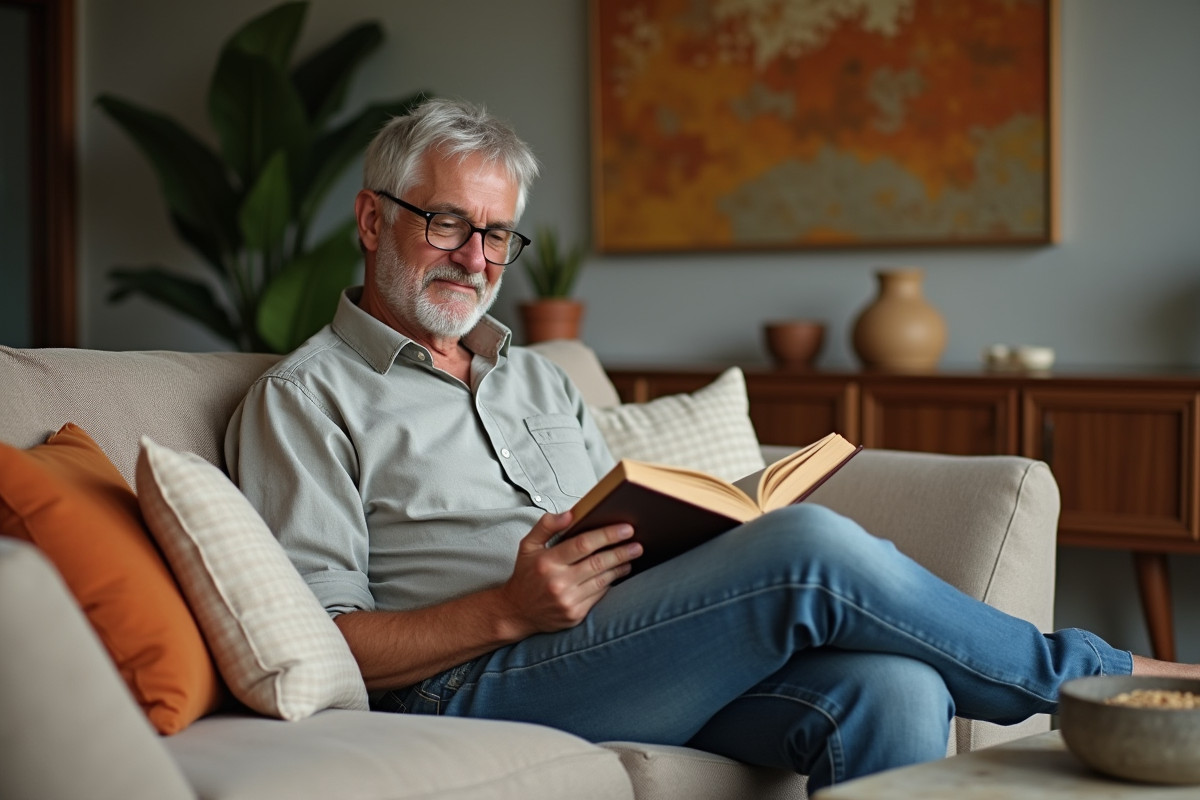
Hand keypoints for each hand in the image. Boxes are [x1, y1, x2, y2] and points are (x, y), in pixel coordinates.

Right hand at [497, 512, 641, 636]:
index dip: (607, 535)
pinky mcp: (575, 615)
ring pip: (602, 580)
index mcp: (547, 562)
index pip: (583, 544)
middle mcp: (558, 582)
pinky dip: (610, 583)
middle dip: (621, 551)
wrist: (516, 611)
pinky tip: (618, 573)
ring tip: (632, 556)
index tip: (626, 529)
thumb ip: (546, 526)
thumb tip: (570, 514)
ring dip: (620, 567)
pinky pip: (599, 595)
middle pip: (597, 563)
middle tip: (637, 544)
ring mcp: (567, 601)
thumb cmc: (526, 575)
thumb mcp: (528, 546)